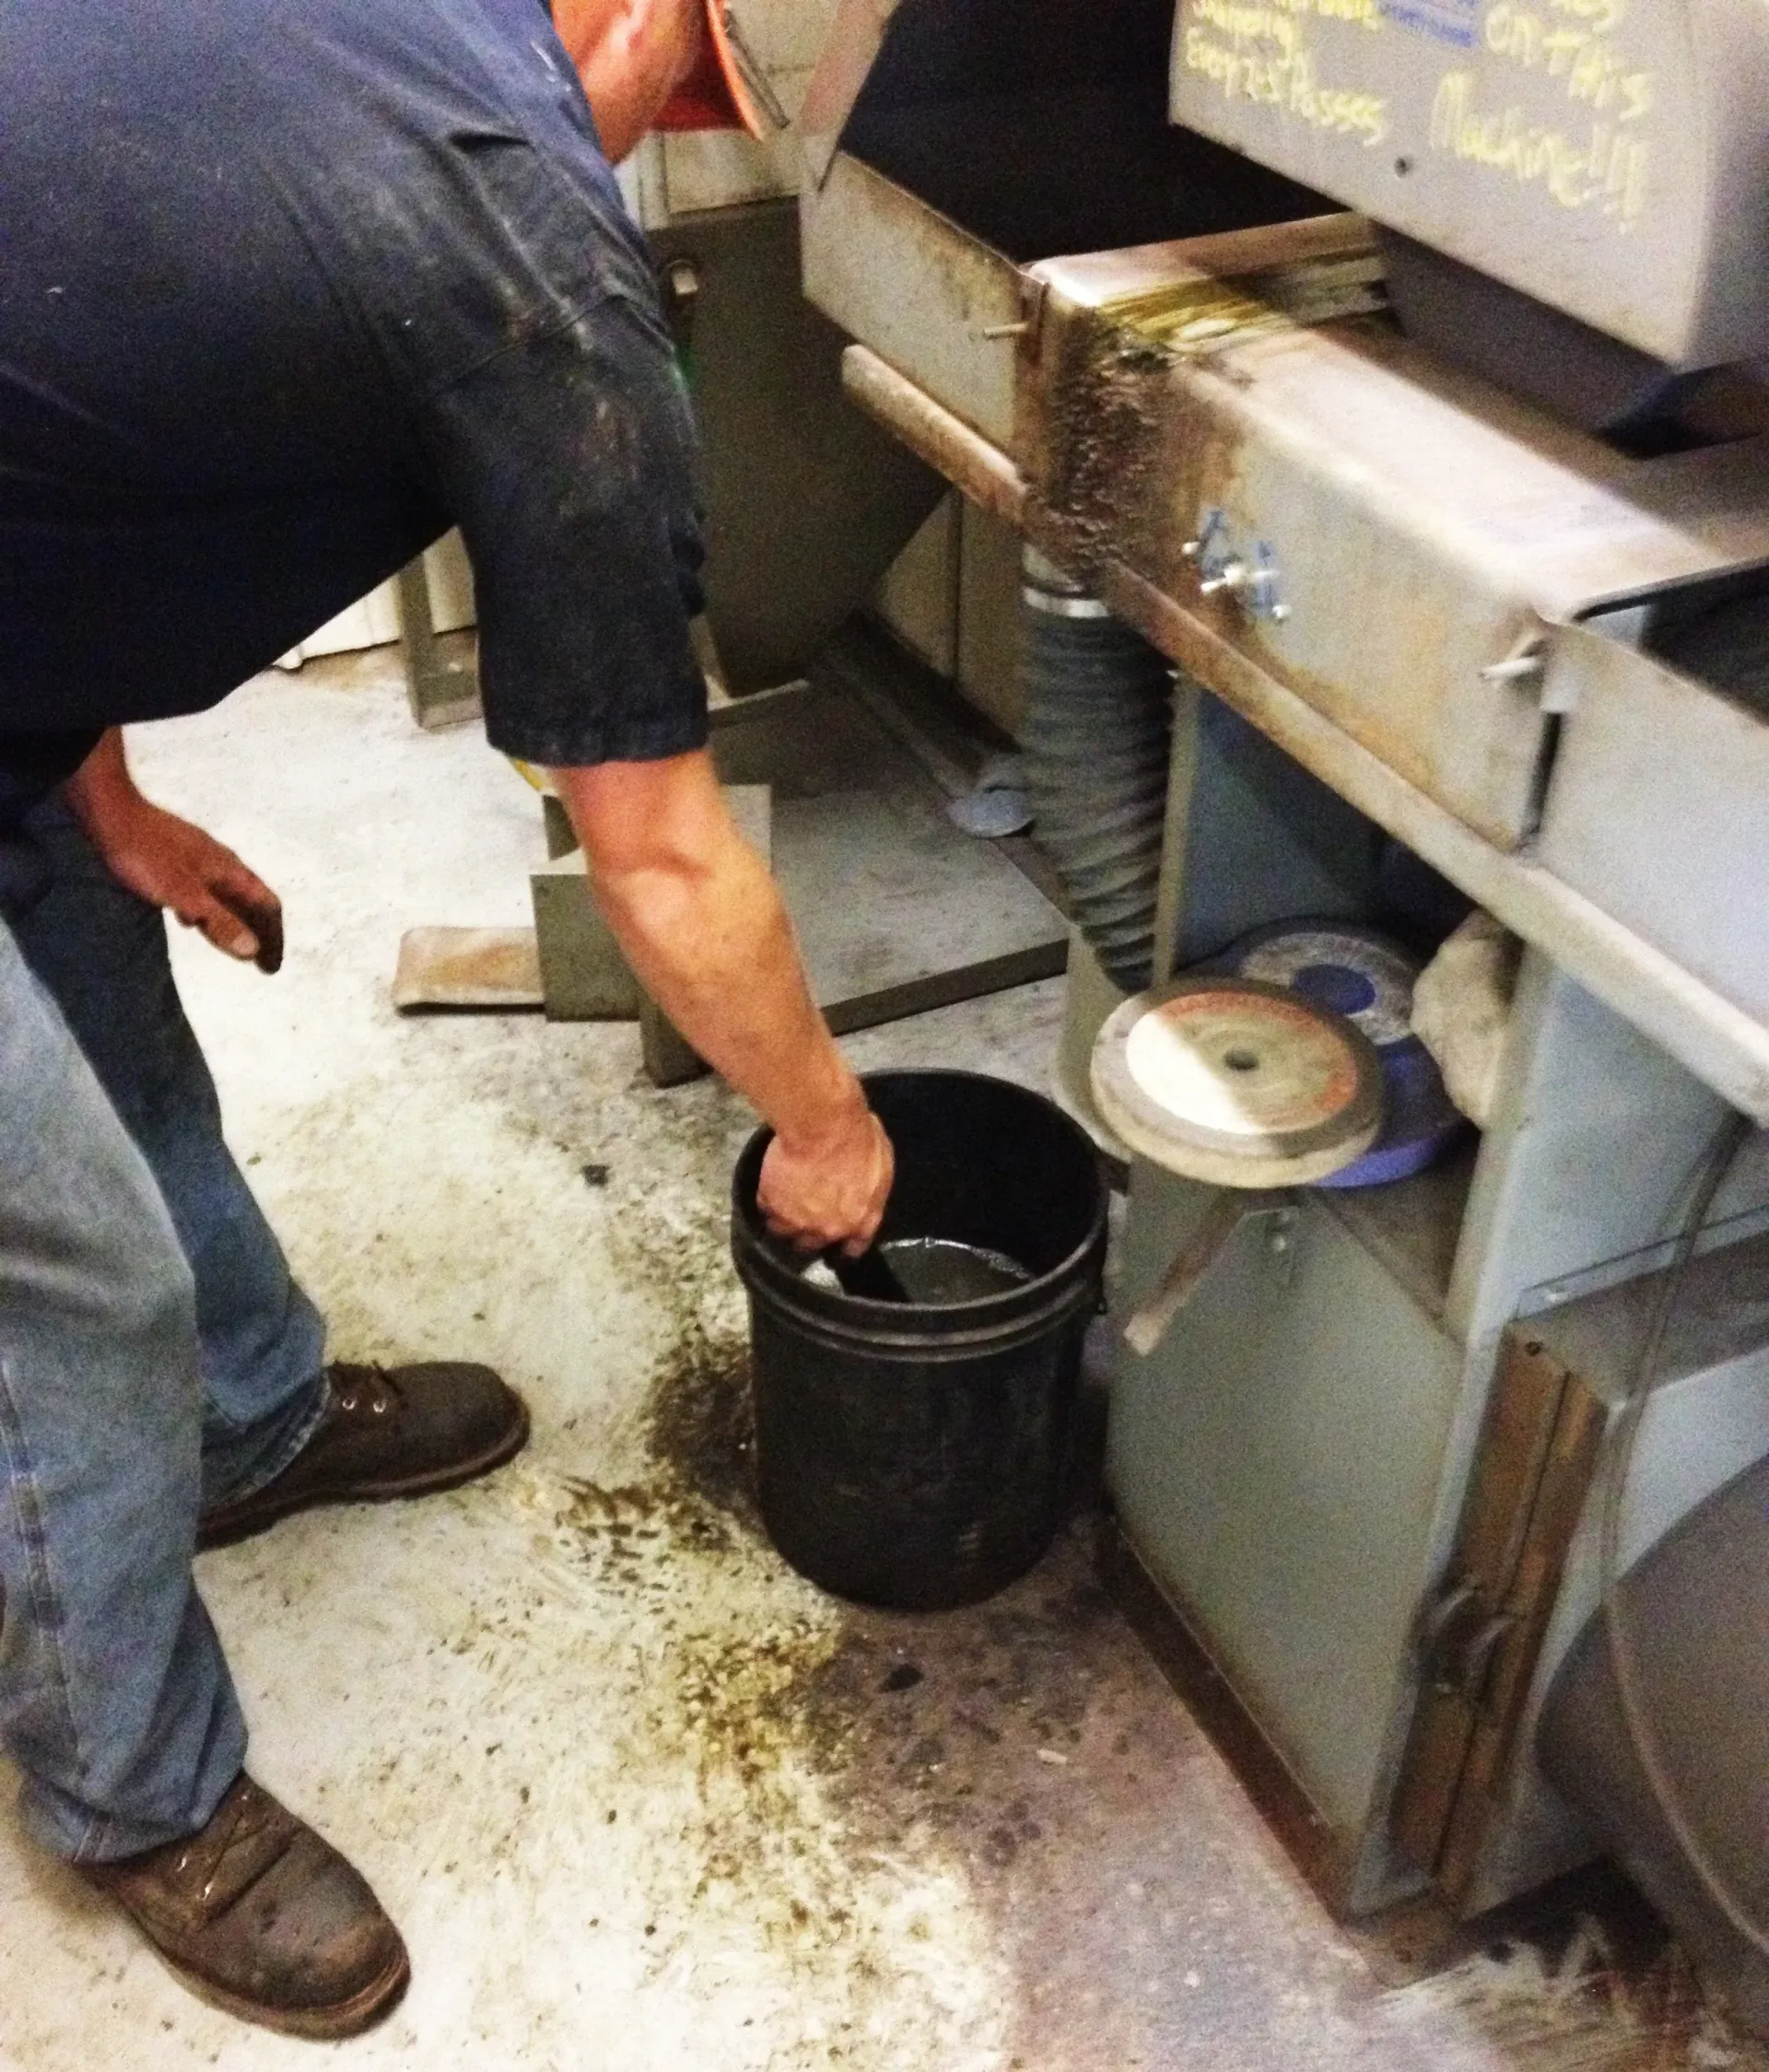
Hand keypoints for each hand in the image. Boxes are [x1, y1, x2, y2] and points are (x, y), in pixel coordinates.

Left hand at [87, 797, 283, 971]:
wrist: (110, 813)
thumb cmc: (146, 855)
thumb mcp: (184, 894)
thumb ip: (219, 921)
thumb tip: (253, 950)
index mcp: (231, 869)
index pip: (268, 905)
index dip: (274, 937)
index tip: (270, 967)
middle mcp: (222, 863)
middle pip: (252, 901)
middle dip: (258, 932)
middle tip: (259, 962)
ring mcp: (200, 859)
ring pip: (228, 895)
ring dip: (234, 922)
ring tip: (232, 946)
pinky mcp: (178, 859)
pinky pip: (206, 890)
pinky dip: (210, 912)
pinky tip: (191, 921)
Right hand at [757, 1100, 893, 1254]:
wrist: (823, 1126)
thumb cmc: (859, 1138)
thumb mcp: (882, 1163)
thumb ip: (871, 1187)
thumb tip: (864, 1187)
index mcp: (860, 1220)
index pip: (854, 1246)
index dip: (847, 1243)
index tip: (841, 1238)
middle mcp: (827, 1229)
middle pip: (812, 1244)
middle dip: (809, 1232)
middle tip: (807, 1213)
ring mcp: (796, 1220)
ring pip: (783, 1230)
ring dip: (784, 1218)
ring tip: (783, 1203)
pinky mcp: (771, 1203)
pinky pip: (765, 1207)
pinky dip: (767, 1198)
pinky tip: (770, 1185)